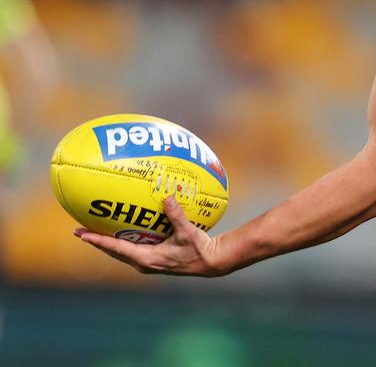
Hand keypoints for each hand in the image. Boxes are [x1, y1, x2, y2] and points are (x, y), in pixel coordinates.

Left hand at [74, 196, 228, 276]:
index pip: (116, 248)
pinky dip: (122, 242)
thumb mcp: (187, 232)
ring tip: (95, 232)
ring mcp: (147, 263)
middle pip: (113, 251)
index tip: (81, 234)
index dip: (98, 241)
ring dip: (107, 243)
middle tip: (80, 231)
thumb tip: (167, 197)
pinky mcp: (153, 260)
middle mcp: (143, 263)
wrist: (210, 263)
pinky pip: (131, 250)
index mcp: (146, 259)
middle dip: (97, 241)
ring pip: (120, 252)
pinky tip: (123, 231)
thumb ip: (176, 215)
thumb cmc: (199, 249)